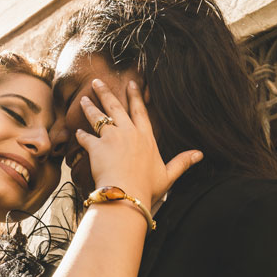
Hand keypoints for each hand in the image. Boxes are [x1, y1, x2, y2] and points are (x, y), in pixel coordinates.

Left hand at [75, 79, 202, 206]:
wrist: (127, 194)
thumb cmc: (147, 187)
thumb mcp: (168, 175)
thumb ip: (182, 162)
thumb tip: (200, 154)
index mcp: (146, 137)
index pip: (140, 111)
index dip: (135, 96)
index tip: (131, 83)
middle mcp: (129, 132)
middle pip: (116, 107)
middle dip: (105, 92)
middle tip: (97, 82)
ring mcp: (112, 138)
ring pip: (99, 117)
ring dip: (90, 107)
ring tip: (84, 99)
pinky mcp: (97, 147)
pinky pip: (86, 137)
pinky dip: (81, 135)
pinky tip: (77, 132)